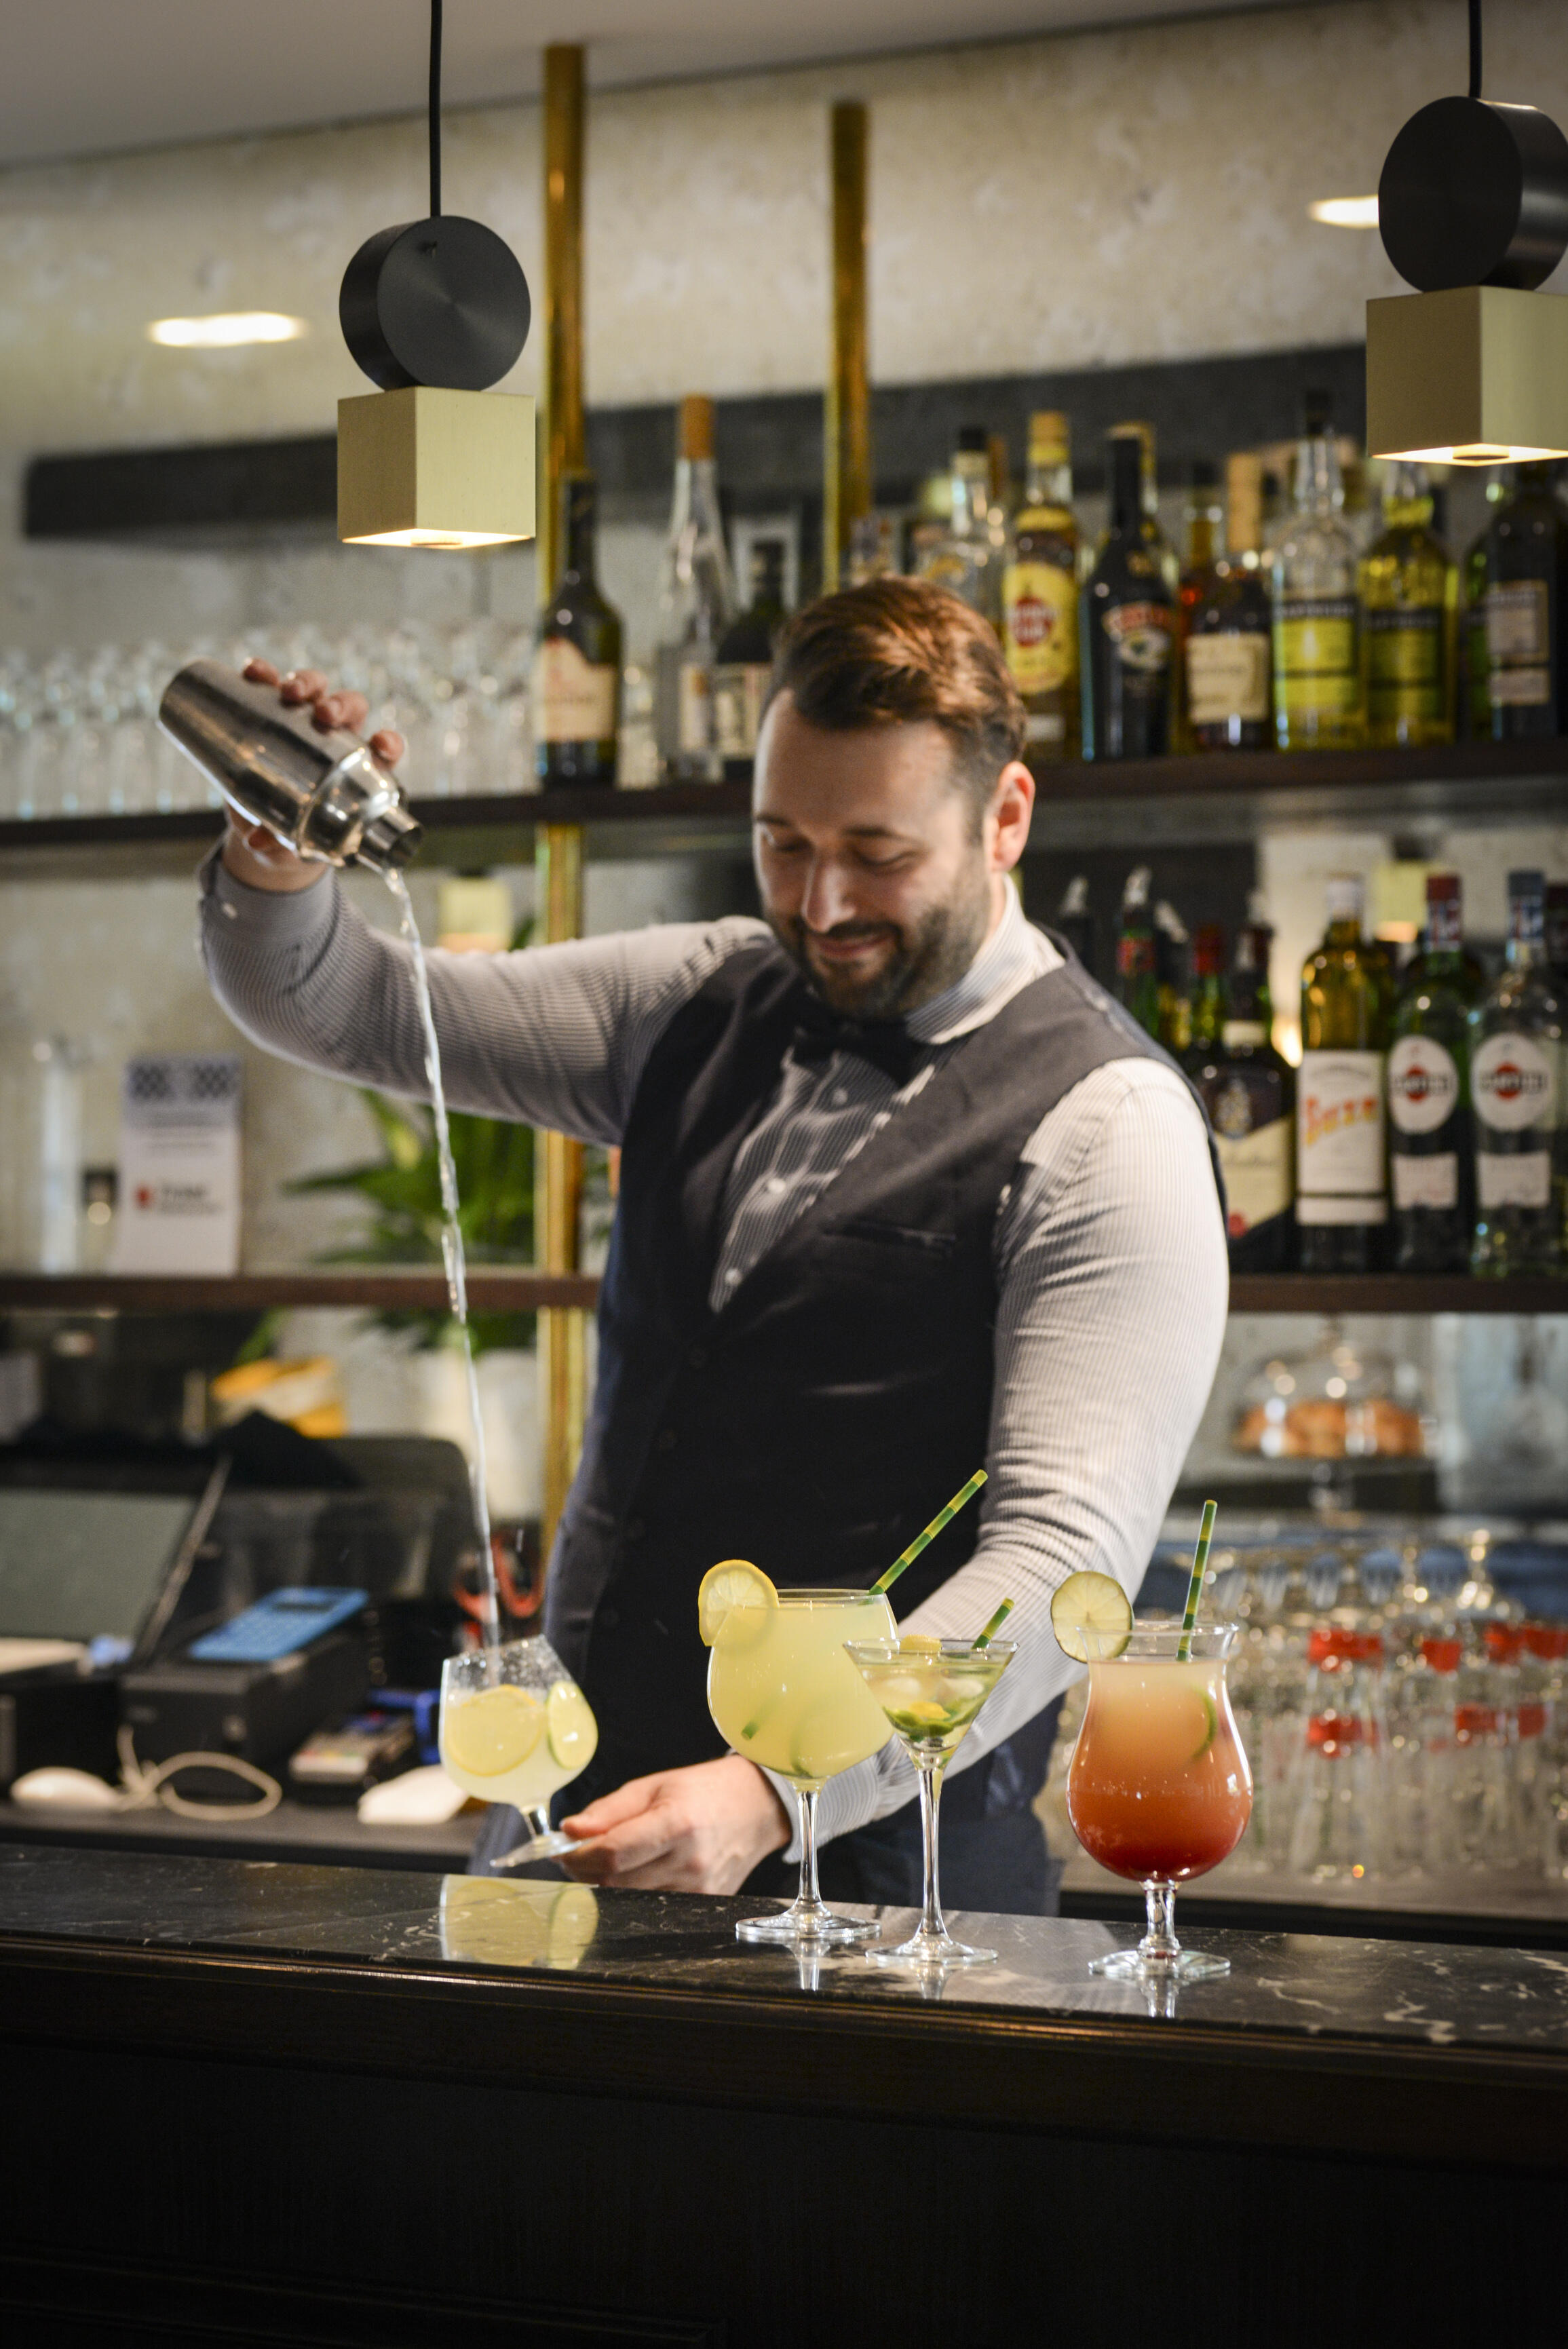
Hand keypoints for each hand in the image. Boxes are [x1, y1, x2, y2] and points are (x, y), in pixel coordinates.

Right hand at [219, 660, 406, 893]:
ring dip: (305, 683)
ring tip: (288, 693)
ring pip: (315, 688)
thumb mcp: (292, 845)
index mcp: (358, 769)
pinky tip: (253, 672)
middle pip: (350, 707)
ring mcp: (303, 720)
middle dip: (339, 705)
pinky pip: (270, 683)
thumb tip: (257, 841)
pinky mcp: (270, 711)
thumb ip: (281, 844)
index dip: (388, 743)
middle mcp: (336, 737)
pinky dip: (263, 674)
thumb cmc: (294, 836)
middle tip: (323, 715)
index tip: (380, 746)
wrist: (262, 824)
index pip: (384, 749)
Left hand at [556, 1755, 791, 1893]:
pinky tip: (636, 1871)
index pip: (613, 1854)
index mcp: (677, 1823)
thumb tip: (570, 1831)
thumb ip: (609, 1810)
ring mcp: (698, 1888)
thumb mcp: (654, 1785)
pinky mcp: (703, 1903)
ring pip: (629, 1899)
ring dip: (607, 1883)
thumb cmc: (704, 1790)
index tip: (564, 1850)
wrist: (756, 1808)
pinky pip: (652, 1906)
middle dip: (586, 1870)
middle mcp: (690, 1861)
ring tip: (607, 1860)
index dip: (578, 1856)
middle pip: (615, 1882)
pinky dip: (633, 1891)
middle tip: (577, 1854)